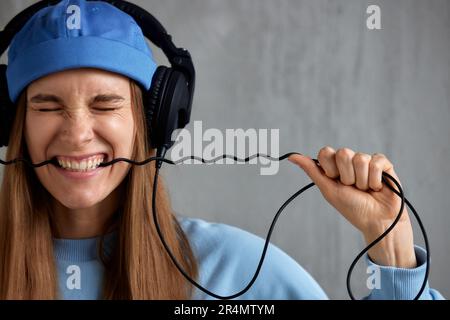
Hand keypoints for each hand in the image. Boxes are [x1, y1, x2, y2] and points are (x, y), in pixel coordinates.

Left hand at [289, 147, 416, 267]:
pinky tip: (378, 187)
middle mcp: (350, 162)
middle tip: (352, 187)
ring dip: (362, 180)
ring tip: (366, 190)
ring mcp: (367, 162)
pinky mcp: (384, 165)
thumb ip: (311, 170)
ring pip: (360, 158)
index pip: (326, 152)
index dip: (330, 168)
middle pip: (343, 153)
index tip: (334, 181)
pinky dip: (375, 179)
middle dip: (347, 175)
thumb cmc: (352, 208)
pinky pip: (376, 162)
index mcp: (335, 167)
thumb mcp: (328, 189)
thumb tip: (291, 156)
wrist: (377, 221)